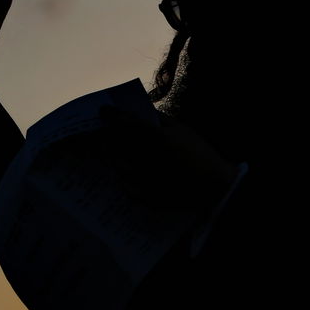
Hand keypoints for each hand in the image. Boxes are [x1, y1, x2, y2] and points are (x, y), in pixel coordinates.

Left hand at [70, 106, 235, 208]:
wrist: (214, 186)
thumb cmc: (199, 153)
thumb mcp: (182, 129)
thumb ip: (159, 119)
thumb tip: (140, 112)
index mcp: (155, 138)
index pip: (124, 124)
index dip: (111, 116)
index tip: (103, 113)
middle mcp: (146, 159)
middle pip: (114, 145)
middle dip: (102, 137)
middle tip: (96, 133)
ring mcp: (144, 180)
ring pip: (116, 165)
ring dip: (112, 157)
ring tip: (108, 152)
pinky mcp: (146, 197)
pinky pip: (125, 185)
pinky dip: (123, 178)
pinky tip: (126, 173)